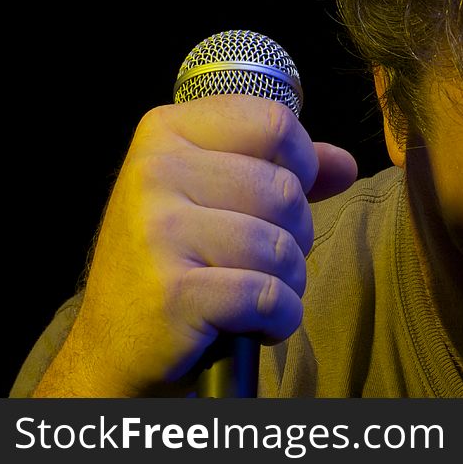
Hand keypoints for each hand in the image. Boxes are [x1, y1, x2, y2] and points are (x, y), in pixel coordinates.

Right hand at [40, 94, 356, 395]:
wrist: (118, 341)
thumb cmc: (179, 259)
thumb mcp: (219, 195)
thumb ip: (284, 170)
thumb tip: (345, 164)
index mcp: (167, 132)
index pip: (274, 122)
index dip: (301, 163)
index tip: (281, 196)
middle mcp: (155, 171)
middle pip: (285, 190)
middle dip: (295, 235)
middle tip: (260, 258)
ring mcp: (158, 231)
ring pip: (281, 246)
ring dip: (287, 281)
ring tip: (253, 292)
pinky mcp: (172, 292)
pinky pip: (268, 296)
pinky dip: (278, 318)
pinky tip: (252, 323)